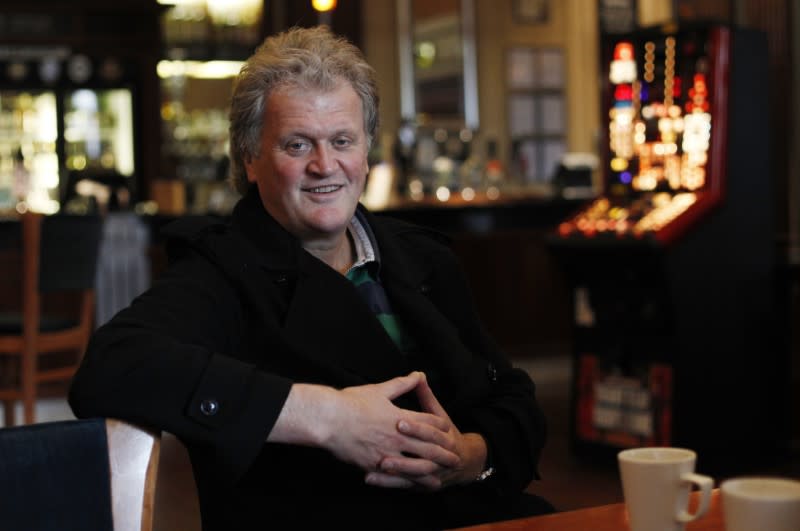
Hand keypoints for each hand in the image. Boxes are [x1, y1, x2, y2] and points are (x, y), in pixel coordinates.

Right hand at [325, 372, 460, 472]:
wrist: (328, 419)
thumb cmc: (351, 402)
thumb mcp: (379, 390)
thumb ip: (401, 384)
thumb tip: (418, 374)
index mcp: (400, 417)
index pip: (428, 423)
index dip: (440, 427)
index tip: (449, 430)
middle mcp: (397, 437)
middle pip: (428, 447)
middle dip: (444, 453)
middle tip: (456, 459)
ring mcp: (387, 453)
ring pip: (415, 466)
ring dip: (431, 472)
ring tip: (441, 477)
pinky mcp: (374, 466)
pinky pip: (396, 477)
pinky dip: (408, 482)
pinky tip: (414, 486)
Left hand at [365, 373, 487, 490]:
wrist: (466, 462)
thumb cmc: (447, 434)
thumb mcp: (439, 414)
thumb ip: (426, 396)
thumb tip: (419, 374)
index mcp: (444, 434)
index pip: (430, 429)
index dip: (416, 426)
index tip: (398, 421)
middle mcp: (441, 454)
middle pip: (424, 453)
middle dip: (405, 450)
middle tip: (384, 444)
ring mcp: (432, 471)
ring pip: (415, 472)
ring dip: (397, 468)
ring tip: (379, 463)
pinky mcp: (422, 485)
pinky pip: (405, 485)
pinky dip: (387, 483)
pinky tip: (369, 478)